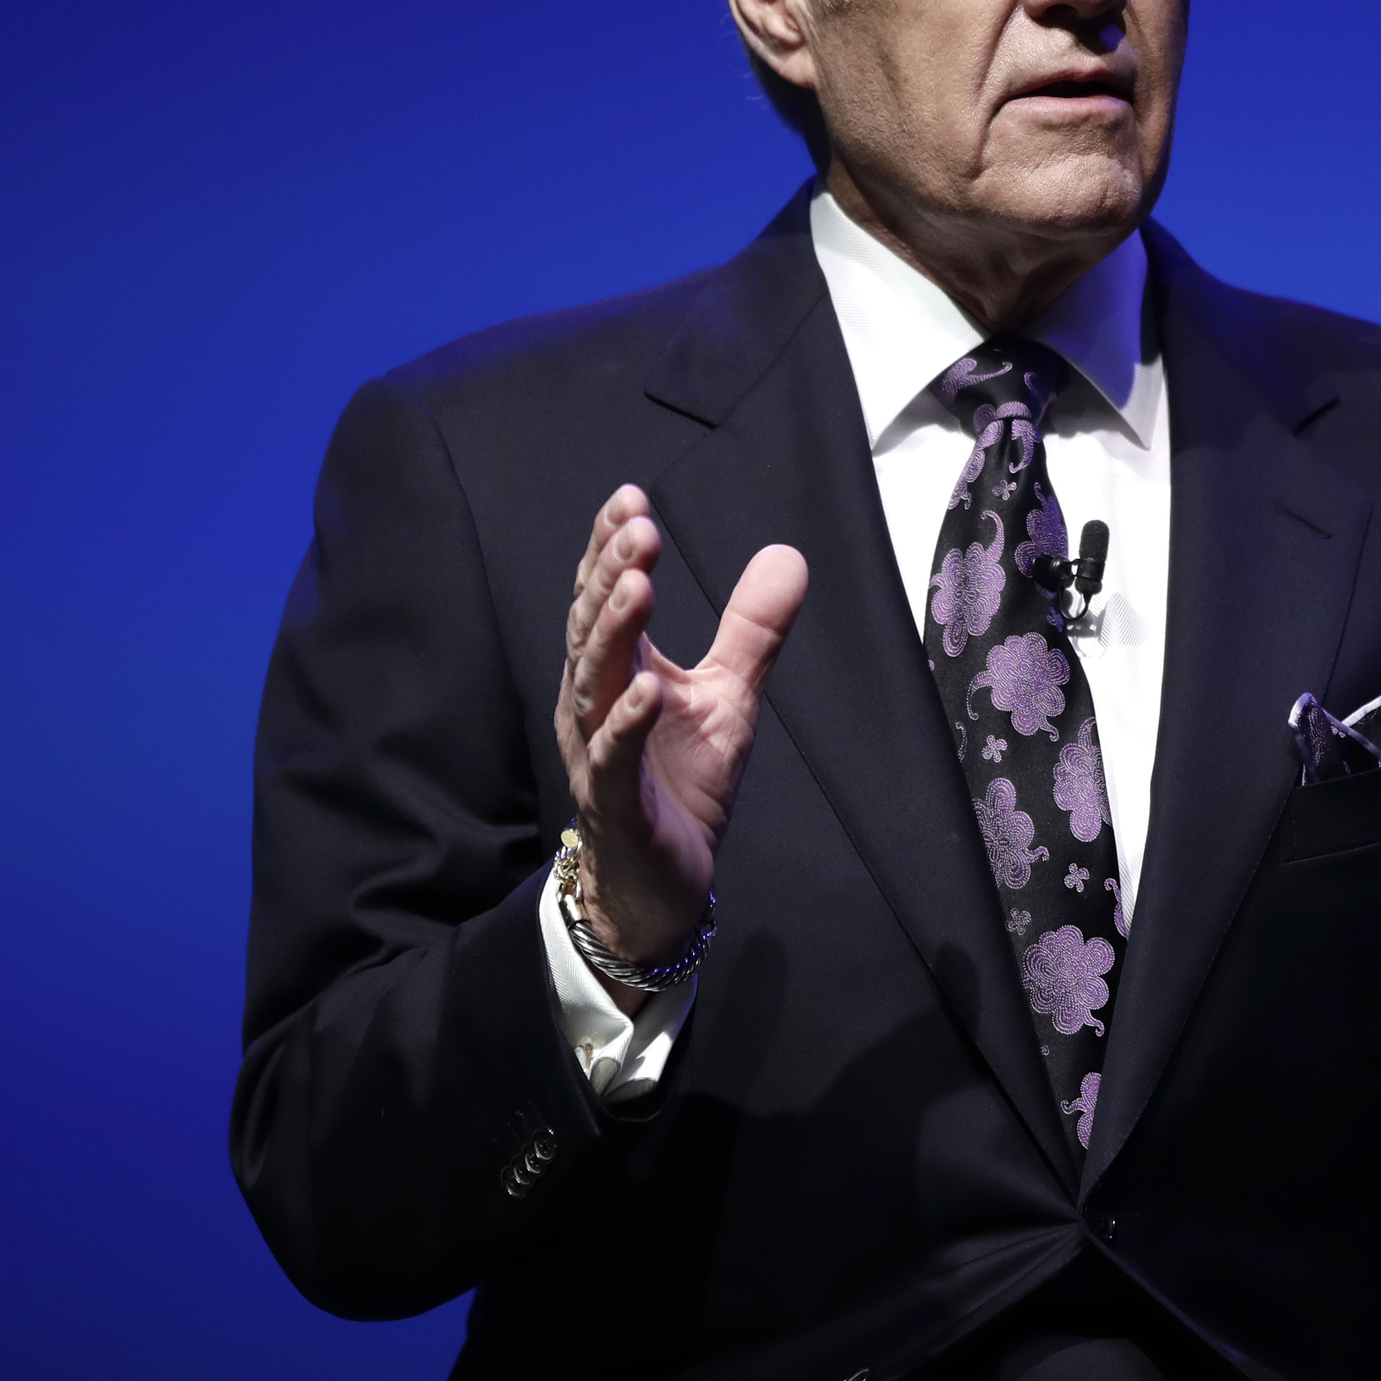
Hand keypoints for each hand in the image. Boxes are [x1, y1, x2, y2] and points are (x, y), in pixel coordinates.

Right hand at [553, 485, 808, 1002]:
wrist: (661, 883)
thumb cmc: (681, 783)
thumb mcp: (728, 697)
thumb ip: (753, 630)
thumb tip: (787, 554)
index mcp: (617, 671)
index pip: (606, 597)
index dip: (612, 548)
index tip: (631, 498)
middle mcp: (594, 703)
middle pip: (593, 629)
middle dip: (611, 575)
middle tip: (636, 527)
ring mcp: (598, 752)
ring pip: (595, 684)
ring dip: (614, 632)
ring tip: (638, 584)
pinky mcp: (617, 803)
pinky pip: (614, 759)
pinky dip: (627, 723)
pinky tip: (648, 689)